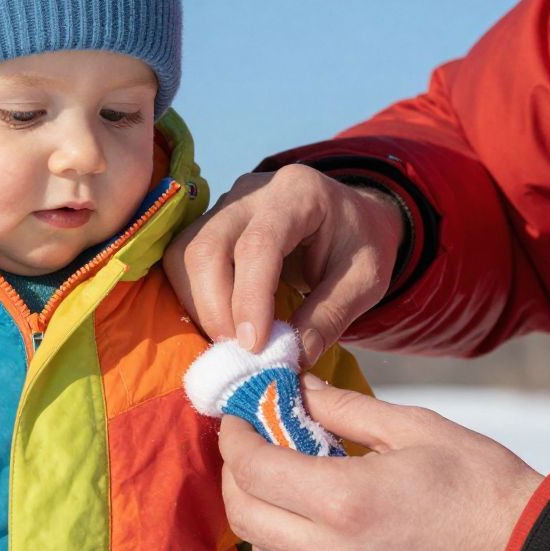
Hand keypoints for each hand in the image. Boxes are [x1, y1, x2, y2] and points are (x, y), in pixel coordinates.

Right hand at [164, 165, 404, 361]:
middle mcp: (251, 191)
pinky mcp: (209, 226)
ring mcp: (224, 206)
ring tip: (232, 343)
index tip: (255, 346)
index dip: (250, 298)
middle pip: (208, 246)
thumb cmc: (360, 245)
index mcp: (298, 193)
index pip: (259, 244)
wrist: (351, 219)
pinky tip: (222, 326)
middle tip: (241, 353)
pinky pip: (183, 263)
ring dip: (200, 307)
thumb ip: (331, 316)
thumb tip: (293, 359)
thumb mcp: (365, 281)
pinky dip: (195, 300)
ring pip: (185, 255)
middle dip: (215, 308)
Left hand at [217, 378, 542, 550]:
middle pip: (244, 516)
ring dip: (258, 511)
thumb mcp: (416, 427)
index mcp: (344, 501)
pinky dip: (289, 542)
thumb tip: (297, 389)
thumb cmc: (483, 484)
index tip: (240, 415)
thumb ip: (345, 409)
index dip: (236, 438)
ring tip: (278, 476)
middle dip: (235, 474)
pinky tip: (313, 514)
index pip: (253, 471)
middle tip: (249, 443)